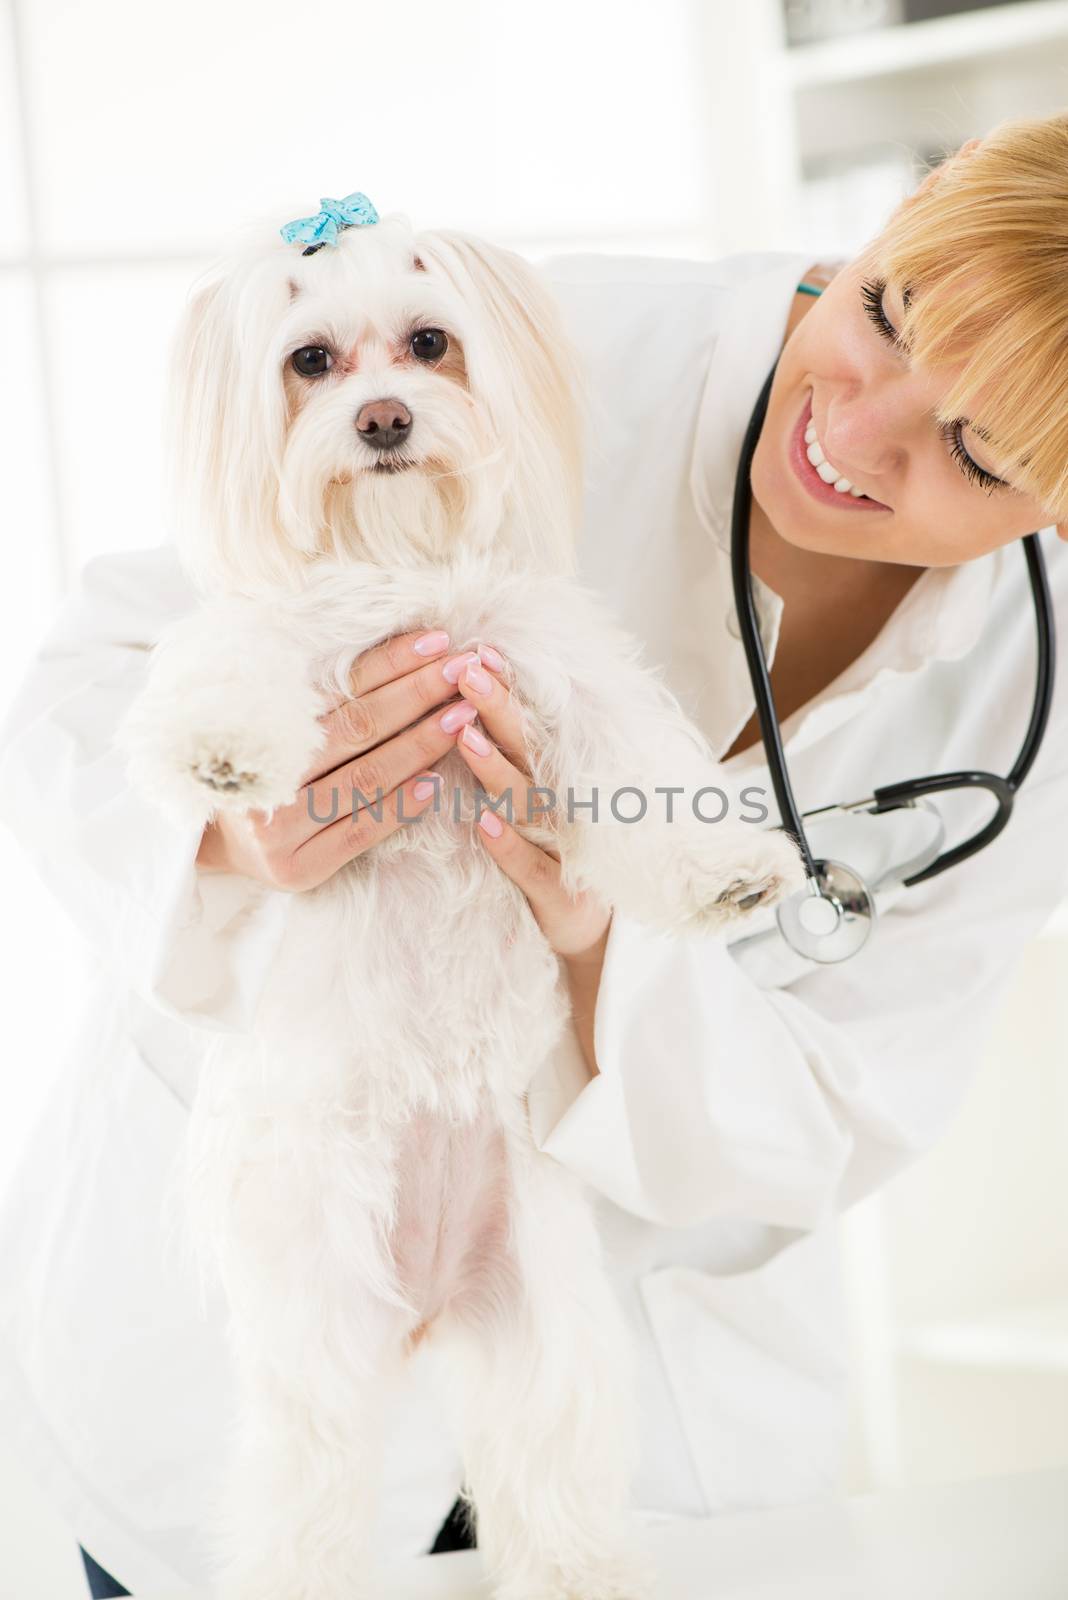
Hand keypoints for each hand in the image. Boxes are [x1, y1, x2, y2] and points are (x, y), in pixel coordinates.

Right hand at [195, 629, 477, 890]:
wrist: (217, 842)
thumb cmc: (258, 766)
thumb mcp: (272, 721)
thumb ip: (317, 694)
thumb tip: (400, 652)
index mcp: (255, 726)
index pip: (339, 690)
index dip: (390, 665)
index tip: (436, 641)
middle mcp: (263, 777)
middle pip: (357, 731)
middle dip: (416, 696)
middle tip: (461, 672)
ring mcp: (278, 831)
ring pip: (365, 780)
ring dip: (421, 745)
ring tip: (461, 717)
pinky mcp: (299, 868)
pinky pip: (362, 830)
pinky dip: (402, 804)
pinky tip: (437, 781)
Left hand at [448, 648, 611, 963]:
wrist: (589, 933)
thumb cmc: (552, 858)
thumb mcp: (538, 805)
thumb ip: (517, 760)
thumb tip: (474, 705)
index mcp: (550, 782)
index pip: (525, 729)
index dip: (504, 690)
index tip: (478, 650)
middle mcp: (560, 807)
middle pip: (527, 752)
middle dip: (499, 709)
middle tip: (470, 670)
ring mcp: (562, 850)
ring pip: (527, 803)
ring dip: (496, 768)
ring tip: (464, 735)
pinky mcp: (559, 895)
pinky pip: (532, 867)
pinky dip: (508, 846)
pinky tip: (481, 823)